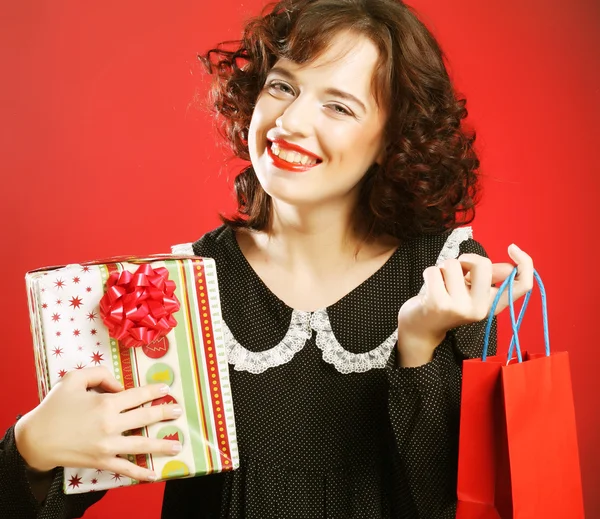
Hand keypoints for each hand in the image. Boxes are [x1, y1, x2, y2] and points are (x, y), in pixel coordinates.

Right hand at [14, 366, 181, 480]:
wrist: (35, 439)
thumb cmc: (55, 407)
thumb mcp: (74, 380)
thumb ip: (99, 374)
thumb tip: (120, 385)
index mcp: (105, 403)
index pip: (138, 395)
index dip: (154, 392)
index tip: (166, 390)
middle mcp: (110, 425)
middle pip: (145, 418)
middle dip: (164, 414)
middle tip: (179, 411)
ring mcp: (108, 446)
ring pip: (141, 445)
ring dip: (162, 445)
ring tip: (177, 444)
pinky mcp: (102, 461)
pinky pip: (126, 468)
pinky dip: (141, 473)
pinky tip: (155, 474)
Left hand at [397, 244, 533, 366]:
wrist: (421, 329)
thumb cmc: (447, 303)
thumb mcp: (471, 292)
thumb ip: (489, 278)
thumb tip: (510, 267)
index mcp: (492, 305)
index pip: (522, 286)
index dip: (525, 263)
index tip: (512, 248)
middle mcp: (480, 309)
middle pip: (483, 264)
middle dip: (466, 259)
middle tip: (457, 270)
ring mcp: (459, 307)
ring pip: (453, 264)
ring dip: (443, 268)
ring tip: (441, 284)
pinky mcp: (438, 304)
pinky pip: (434, 270)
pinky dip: (430, 273)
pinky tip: (429, 288)